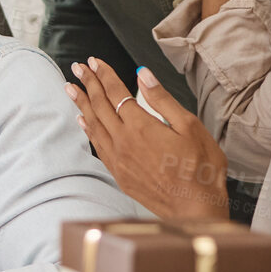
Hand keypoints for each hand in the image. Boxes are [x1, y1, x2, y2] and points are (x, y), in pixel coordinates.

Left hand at [67, 57, 228, 219]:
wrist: (195, 209)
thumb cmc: (200, 168)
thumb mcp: (189, 126)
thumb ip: (162, 99)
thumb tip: (142, 74)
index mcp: (140, 126)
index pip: (116, 92)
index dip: (104, 75)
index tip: (93, 62)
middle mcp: (123, 141)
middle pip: (100, 106)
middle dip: (88, 84)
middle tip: (76, 68)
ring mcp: (119, 160)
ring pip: (94, 125)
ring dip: (82, 104)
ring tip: (70, 89)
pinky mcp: (120, 175)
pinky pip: (97, 146)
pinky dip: (88, 130)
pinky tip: (83, 122)